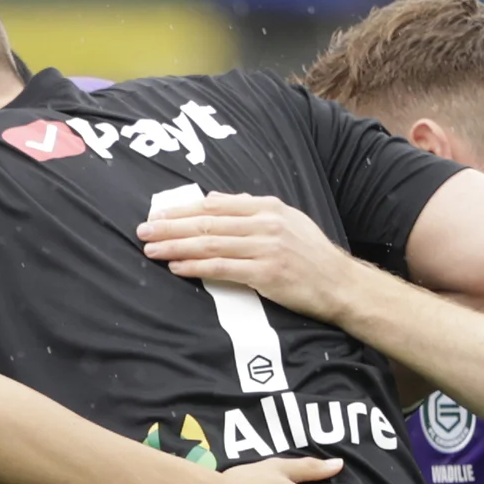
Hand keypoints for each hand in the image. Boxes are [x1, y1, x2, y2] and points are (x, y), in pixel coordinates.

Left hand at [134, 190, 361, 321]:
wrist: (339, 283)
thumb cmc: (310, 254)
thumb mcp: (285, 220)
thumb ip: (249, 208)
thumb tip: (212, 200)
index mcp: (267, 208)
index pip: (215, 207)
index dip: (183, 211)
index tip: (157, 215)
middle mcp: (265, 224)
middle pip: (207, 224)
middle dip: (171, 227)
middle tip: (144, 230)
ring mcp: (265, 249)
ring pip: (210, 245)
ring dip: (176, 247)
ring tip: (152, 249)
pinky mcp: (266, 274)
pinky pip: (223, 269)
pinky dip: (196, 267)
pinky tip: (177, 267)